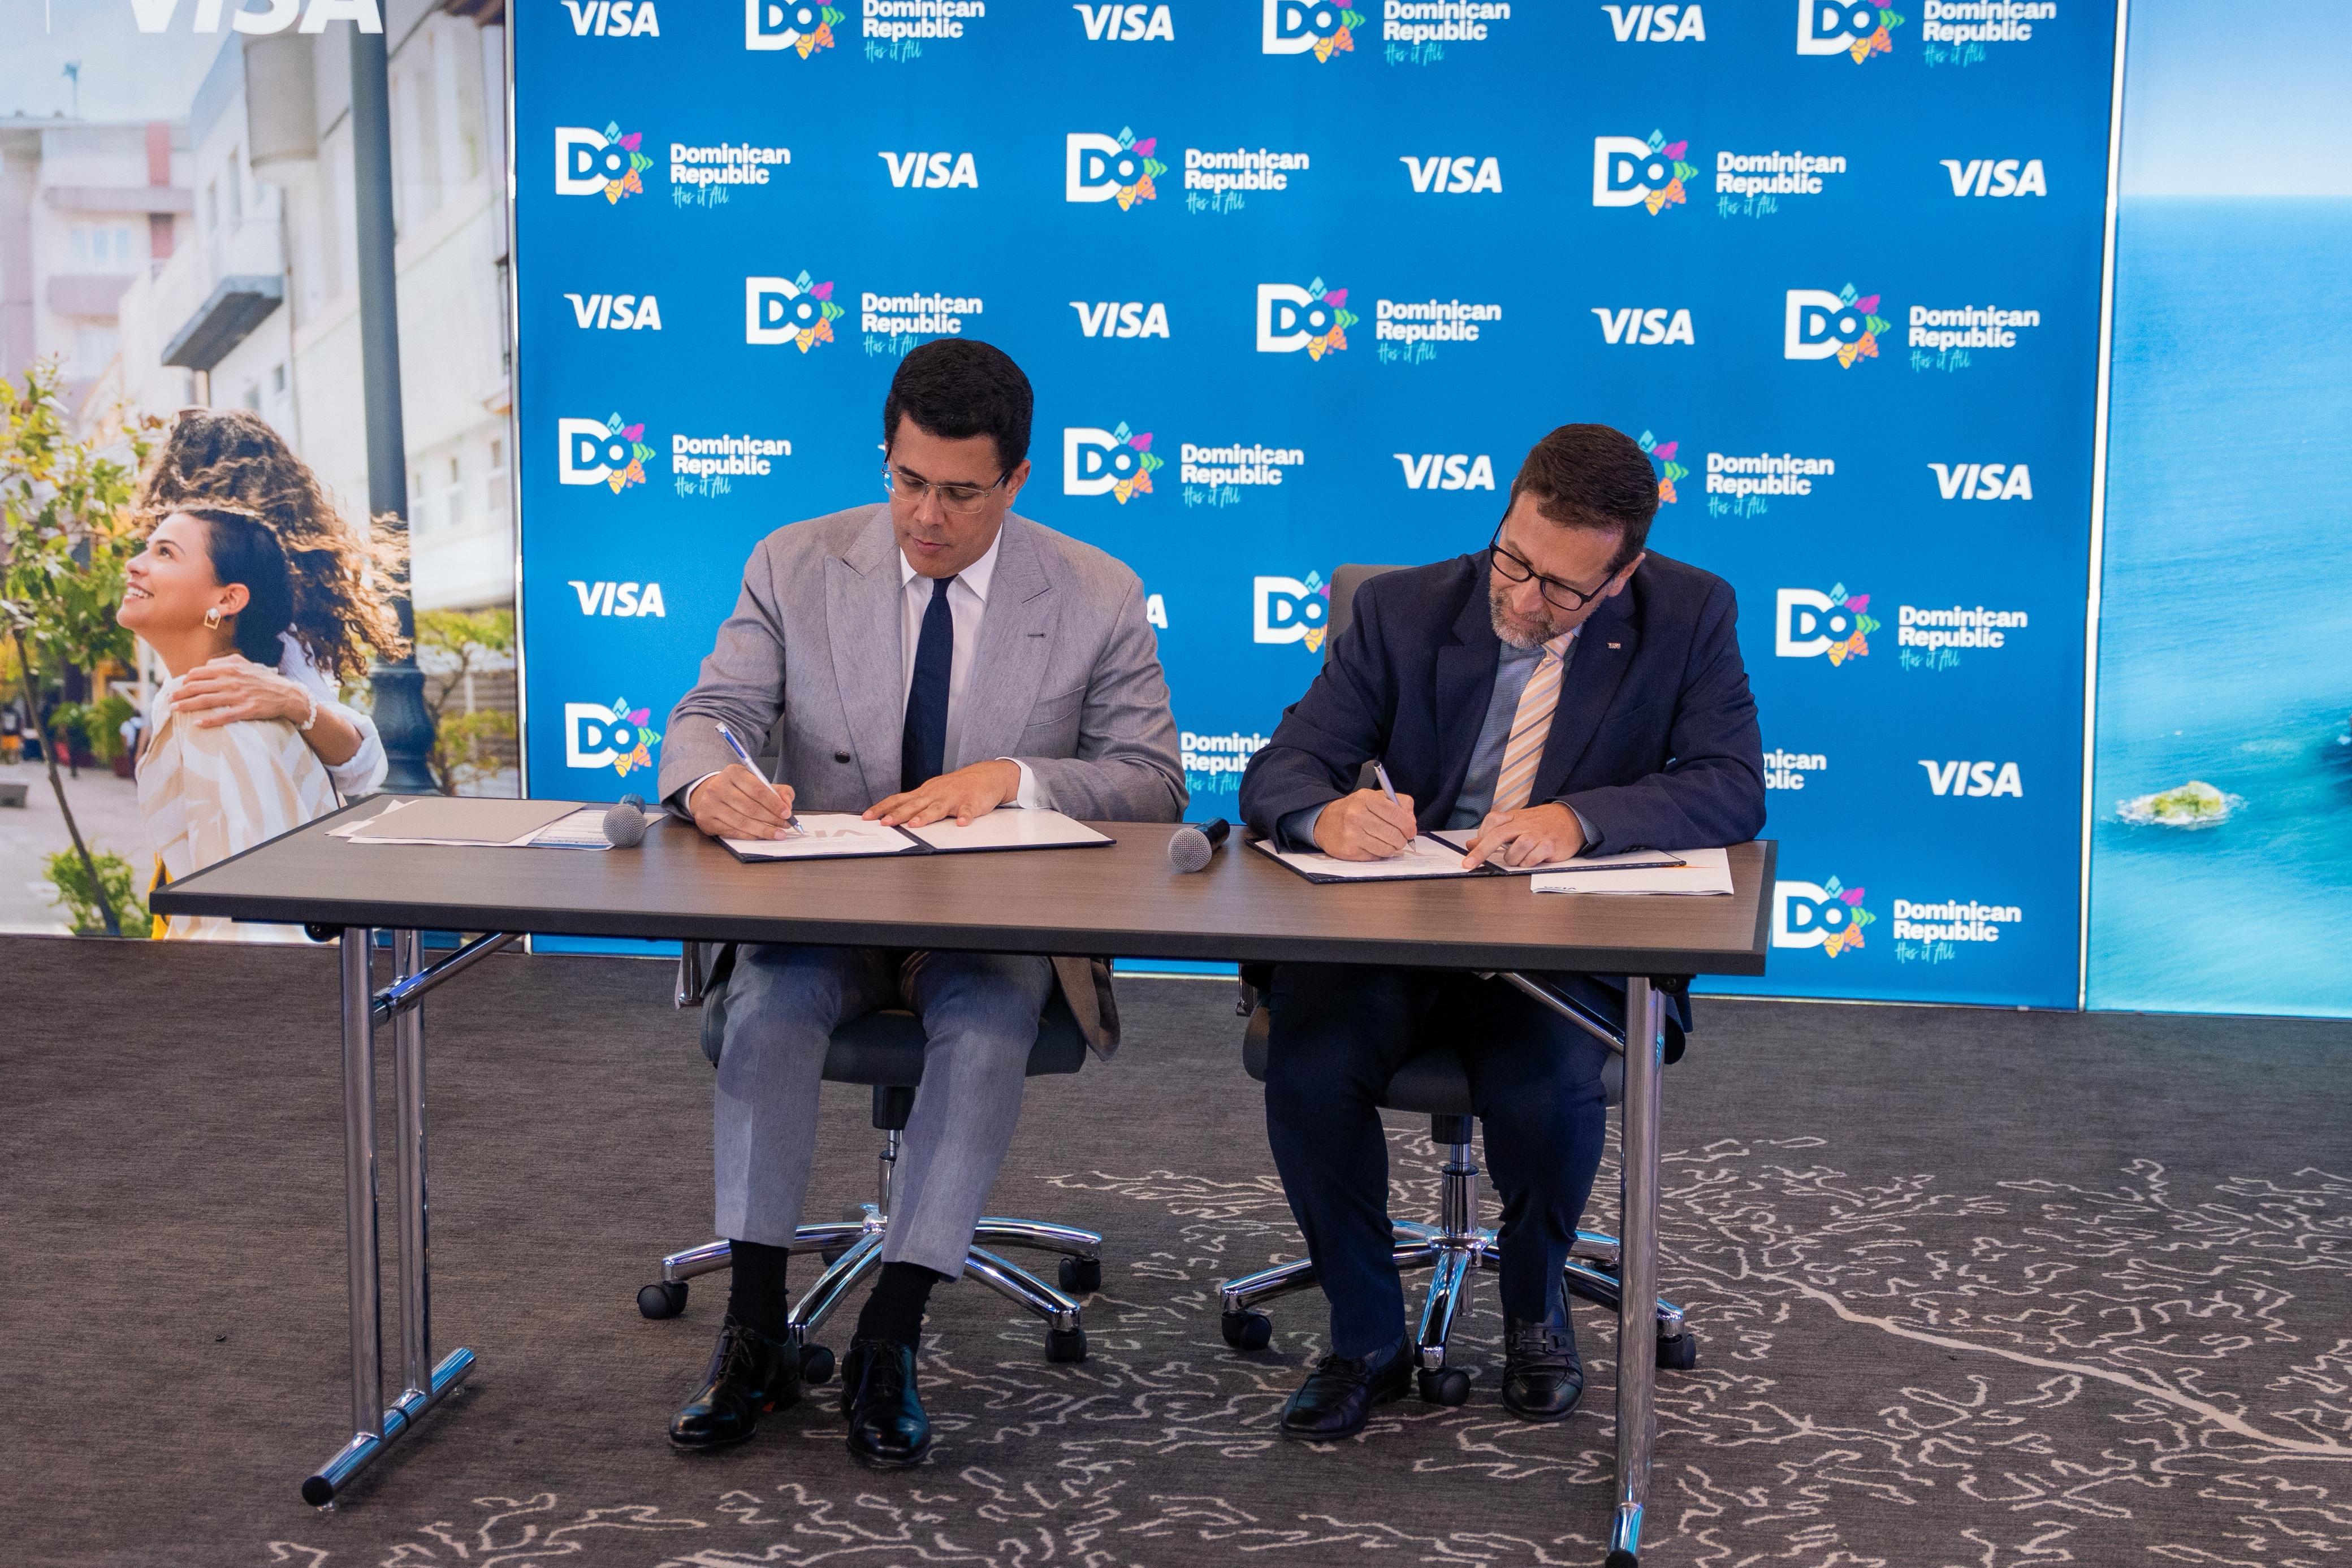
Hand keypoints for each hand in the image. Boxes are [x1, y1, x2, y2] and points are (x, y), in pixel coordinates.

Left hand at [173, 656, 306, 727]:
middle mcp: (231, 680)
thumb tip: (206, 665)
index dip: (185, 680)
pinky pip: (224, 716)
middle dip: (179, 694)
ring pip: (206, 700)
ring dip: (187, 706)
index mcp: (229, 668)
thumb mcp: (245, 664)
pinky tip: (198, 724)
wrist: (288, 694)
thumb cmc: (264, 680)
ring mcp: (239, 696)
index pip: (198, 673)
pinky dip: (209, 720)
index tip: (178, 688)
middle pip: (197, 687)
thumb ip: (224, 662)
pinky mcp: (246, 710)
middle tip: (168, 700)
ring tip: (174, 710)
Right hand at [690, 763, 796, 840]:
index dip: (774, 803)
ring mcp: (710, 804)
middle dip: (771, 819)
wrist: (711, 796)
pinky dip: (749, 836)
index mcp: (733, 772)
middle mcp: (718, 786)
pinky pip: (732, 831)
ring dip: (763, 830)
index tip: (787, 814)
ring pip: (742, 822)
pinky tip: (760, 836)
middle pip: (750, 807)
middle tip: (785, 826)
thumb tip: (787, 804)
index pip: (757, 789)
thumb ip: (779, 791)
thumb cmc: (740, 790)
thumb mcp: (759, 783)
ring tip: (778, 834)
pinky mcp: (706, 820)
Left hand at [864, 759, 1019, 828]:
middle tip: (885, 823)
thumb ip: (913, 804)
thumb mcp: (931, 792)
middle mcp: (935, 795)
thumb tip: (889, 813)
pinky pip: (968, 810)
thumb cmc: (956, 787)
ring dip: (926, 816)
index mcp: (924, 793)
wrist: (985, 775)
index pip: (898, 800)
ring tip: (916, 825)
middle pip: (914, 805)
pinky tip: (962, 823)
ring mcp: (953, 798)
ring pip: (937, 808)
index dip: (882, 808)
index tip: (867, 817)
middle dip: (898, 815)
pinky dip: (965, 816)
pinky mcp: (971, 802)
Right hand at [1312, 788, 1416, 860]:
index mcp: (1366, 798)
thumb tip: (1411, 821)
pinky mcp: (1348, 850)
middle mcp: (1357, 815)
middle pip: (1394, 834)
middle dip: (1402, 839)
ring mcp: (1351, 834)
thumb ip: (1397, 803)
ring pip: (1387, 848)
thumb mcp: (1374, 797)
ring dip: (1391, 848)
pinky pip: (1375, 856)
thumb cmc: (1353, 810)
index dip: (1409, 826)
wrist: (1324, 821)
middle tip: (1400, 839)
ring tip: (1387, 842)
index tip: (1411, 830)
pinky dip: (1379, 854)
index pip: (1397, 814)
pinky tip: (1373, 846)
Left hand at [1461, 803, 1585, 868]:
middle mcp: (1523, 824)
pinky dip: (1529, 862)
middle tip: (1470, 865)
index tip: (1469, 855)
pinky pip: (1534, 857)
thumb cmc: (1541, 823)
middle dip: (1481, 852)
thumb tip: (1470, 845)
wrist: (1571, 818)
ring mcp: (1537, 833)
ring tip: (1517, 860)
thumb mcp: (1515, 824)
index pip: (1491, 823)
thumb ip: (1493, 834)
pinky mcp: (1550, 844)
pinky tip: (1530, 861)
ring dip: (1512, 859)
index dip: (1479, 838)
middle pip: (1498, 835)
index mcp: (1513, 818)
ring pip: (1517, 848)